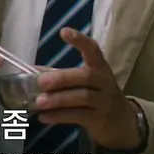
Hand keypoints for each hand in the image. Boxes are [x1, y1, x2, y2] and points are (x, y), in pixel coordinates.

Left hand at [34, 27, 140, 150]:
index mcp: (99, 67)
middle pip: (85, 76)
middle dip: (62, 78)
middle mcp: (104, 81)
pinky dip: (59, 116)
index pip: (92, 50)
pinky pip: (78, 116)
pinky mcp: (99, 119)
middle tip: (42, 81)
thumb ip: (60, 75)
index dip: (80, 40)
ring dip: (59, 99)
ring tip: (39, 102)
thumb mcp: (84, 82)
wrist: (121, 121)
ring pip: (82, 97)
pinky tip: (43, 117)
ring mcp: (104, 101)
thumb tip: (32, 71)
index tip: (64, 32)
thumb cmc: (97, 94)